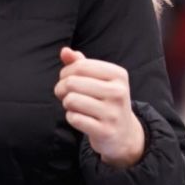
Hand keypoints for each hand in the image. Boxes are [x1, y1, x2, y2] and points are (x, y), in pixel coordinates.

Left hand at [54, 47, 145, 168]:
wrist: (123, 133)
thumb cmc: (104, 100)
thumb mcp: (98, 79)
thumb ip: (80, 63)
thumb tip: (65, 51)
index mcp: (118, 74)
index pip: (79, 66)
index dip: (65, 72)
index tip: (68, 80)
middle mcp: (119, 92)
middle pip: (72, 82)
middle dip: (61, 88)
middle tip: (67, 94)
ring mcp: (114, 112)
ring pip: (71, 100)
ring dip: (67, 103)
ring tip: (75, 106)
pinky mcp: (105, 130)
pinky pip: (74, 118)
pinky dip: (71, 117)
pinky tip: (81, 118)